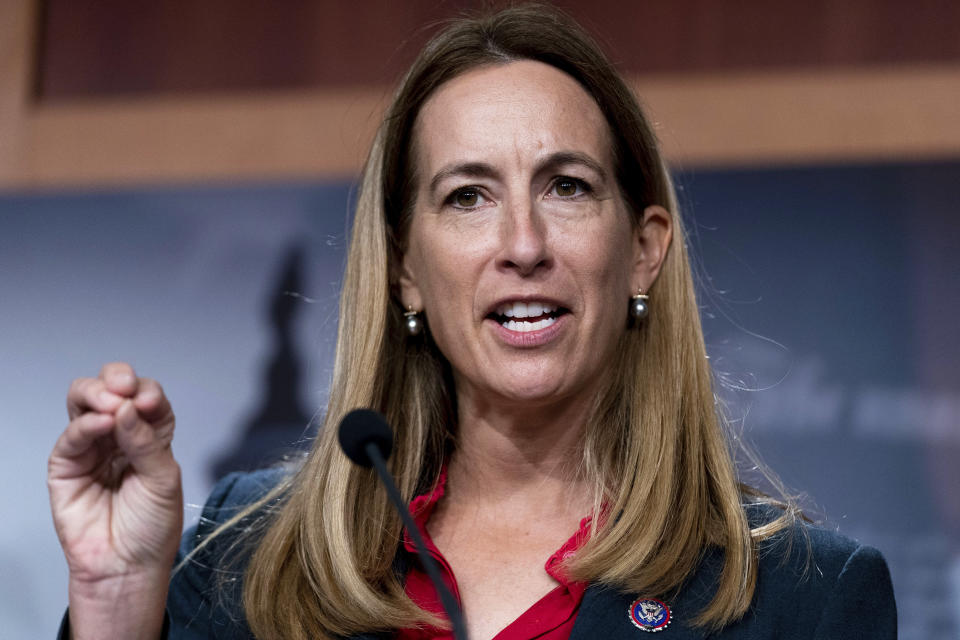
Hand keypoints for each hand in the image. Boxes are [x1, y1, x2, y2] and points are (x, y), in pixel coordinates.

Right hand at [48, 362, 181, 637]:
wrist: (128, 566)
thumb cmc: (152, 527)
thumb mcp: (164, 479)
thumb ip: (146, 442)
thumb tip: (127, 407)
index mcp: (150, 434)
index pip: (147, 396)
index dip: (148, 393)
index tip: (151, 403)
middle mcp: (120, 434)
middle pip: (111, 388)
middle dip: (117, 379)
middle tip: (125, 391)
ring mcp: (92, 447)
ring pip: (84, 401)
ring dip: (97, 394)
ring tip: (112, 405)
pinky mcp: (67, 464)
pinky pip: (72, 435)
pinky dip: (86, 425)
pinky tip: (102, 426)